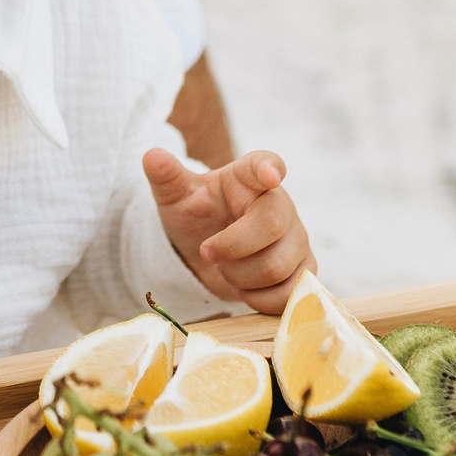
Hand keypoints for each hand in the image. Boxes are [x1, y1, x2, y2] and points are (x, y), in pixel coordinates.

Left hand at [143, 148, 313, 313]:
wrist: (208, 253)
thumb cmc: (196, 216)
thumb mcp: (176, 196)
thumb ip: (166, 176)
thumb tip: (151, 156)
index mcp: (250, 177)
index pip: (265, 164)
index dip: (269, 169)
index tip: (270, 175)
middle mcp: (281, 204)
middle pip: (271, 226)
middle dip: (231, 247)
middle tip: (207, 253)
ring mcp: (297, 238)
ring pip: (278, 266)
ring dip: (240, 278)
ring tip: (226, 270)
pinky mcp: (304, 270)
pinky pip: (291, 293)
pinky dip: (260, 300)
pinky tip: (244, 290)